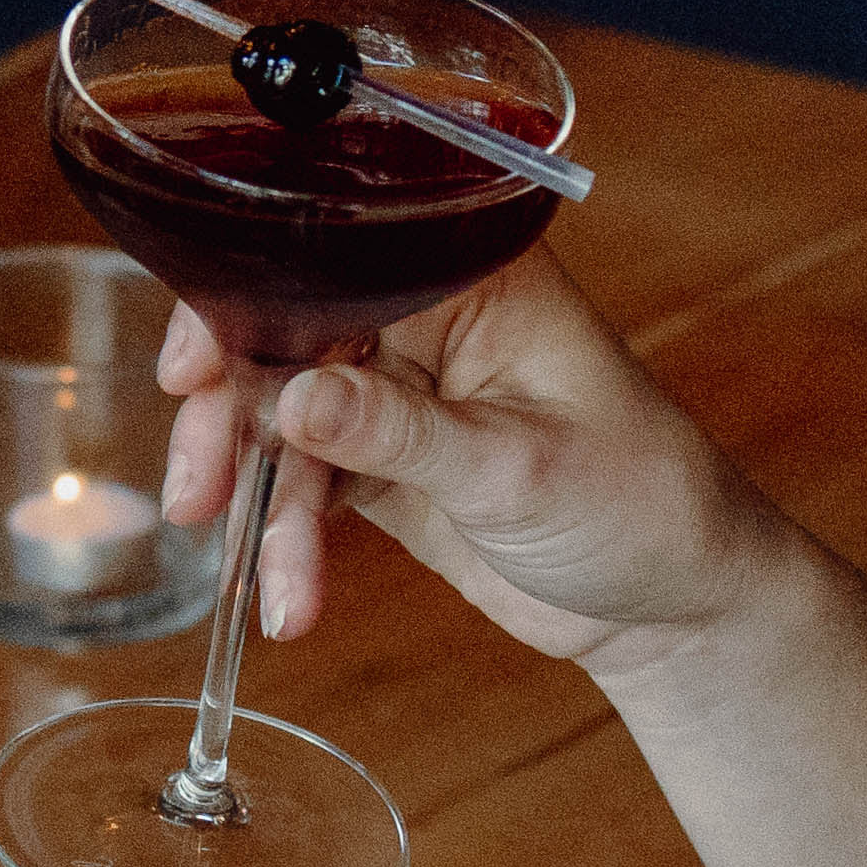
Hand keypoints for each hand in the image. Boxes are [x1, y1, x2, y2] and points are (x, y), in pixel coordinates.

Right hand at [158, 252, 785, 674]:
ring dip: (260, 502)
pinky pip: (306, 485)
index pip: (333, 262)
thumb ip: (400, 433)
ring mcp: (399, 394)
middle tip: (198, 494)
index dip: (246, 307)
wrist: (674, 603)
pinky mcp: (384, 462)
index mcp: (472, 282)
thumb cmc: (641, 505)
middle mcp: (427, 323)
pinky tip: (291, 597)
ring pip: (282, 422)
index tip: (192, 372)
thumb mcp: (518, 471)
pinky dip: (287, 541)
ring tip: (261, 584)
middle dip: (232, 423)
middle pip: (284, 341)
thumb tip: (295, 397)